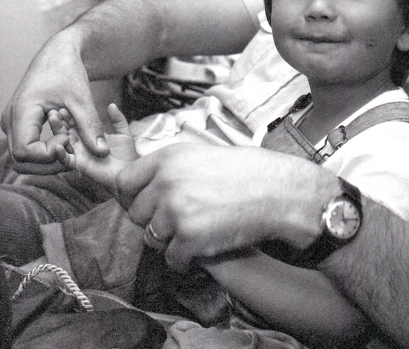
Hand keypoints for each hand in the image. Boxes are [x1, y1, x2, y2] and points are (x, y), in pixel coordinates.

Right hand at [1, 32, 108, 173]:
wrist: (58, 55)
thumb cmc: (67, 71)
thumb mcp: (81, 99)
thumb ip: (90, 126)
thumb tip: (102, 152)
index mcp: (21, 112)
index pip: (24, 151)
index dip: (48, 155)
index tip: (70, 140)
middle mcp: (10, 121)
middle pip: (20, 160)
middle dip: (49, 164)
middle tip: (74, 153)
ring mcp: (13, 124)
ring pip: (23, 158)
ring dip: (48, 161)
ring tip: (72, 148)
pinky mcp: (20, 125)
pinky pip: (28, 148)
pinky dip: (46, 153)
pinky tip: (67, 142)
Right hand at [47, 103, 137, 197]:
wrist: (130, 172)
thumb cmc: (127, 155)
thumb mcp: (123, 133)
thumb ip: (117, 119)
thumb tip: (111, 105)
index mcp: (90, 136)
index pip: (77, 122)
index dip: (71, 113)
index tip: (64, 101)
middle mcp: (82, 145)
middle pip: (66, 130)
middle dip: (59, 119)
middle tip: (54, 109)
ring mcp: (79, 154)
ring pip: (63, 142)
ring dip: (57, 131)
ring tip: (53, 119)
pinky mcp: (79, 165)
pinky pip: (66, 159)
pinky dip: (60, 152)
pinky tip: (57, 144)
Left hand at [116, 144, 336, 272]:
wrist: (278, 191)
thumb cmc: (247, 171)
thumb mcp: (202, 154)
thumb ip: (169, 169)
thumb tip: (144, 189)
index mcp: (168, 158)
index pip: (125, 182)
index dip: (132, 196)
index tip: (145, 204)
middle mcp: (166, 183)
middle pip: (135, 213)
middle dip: (154, 220)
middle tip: (179, 220)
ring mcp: (176, 212)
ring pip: (151, 238)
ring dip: (169, 240)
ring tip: (194, 233)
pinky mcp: (189, 240)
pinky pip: (171, 259)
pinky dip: (185, 259)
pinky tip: (203, 248)